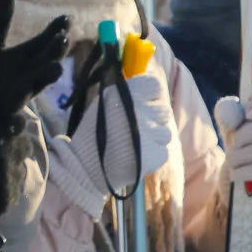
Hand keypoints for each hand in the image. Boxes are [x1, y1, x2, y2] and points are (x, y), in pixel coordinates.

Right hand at [68, 70, 174, 199]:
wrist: (85, 166)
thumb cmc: (91, 132)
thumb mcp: (103, 103)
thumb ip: (124, 93)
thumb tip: (142, 85)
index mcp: (129, 94)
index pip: (155, 86)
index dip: (150, 96)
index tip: (143, 104)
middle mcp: (143, 111)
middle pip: (163, 110)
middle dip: (153, 118)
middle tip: (137, 129)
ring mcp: (152, 134)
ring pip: (166, 132)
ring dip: (154, 138)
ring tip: (137, 145)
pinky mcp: (157, 155)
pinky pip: (163, 151)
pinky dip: (153, 154)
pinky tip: (138, 156)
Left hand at [214, 87, 251, 197]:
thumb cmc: (249, 153)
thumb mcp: (236, 133)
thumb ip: (230, 117)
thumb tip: (228, 106)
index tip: (247, 113)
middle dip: (245, 135)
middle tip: (233, 145)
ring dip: (243, 155)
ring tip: (232, 161)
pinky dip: (249, 172)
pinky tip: (237, 174)